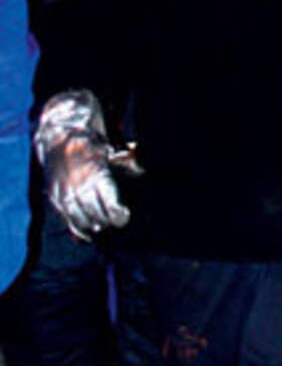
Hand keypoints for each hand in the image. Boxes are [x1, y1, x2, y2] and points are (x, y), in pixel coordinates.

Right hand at [35, 91, 136, 241]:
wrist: (59, 131)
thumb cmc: (91, 140)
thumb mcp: (111, 148)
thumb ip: (128, 163)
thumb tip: (142, 172)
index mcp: (97, 174)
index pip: (109, 205)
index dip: (118, 215)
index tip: (125, 216)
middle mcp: (79, 186)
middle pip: (96, 216)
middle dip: (107, 222)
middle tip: (116, 223)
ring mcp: (64, 192)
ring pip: (80, 220)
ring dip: (92, 227)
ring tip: (101, 227)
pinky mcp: (54, 196)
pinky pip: (64, 219)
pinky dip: (75, 229)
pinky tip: (84, 235)